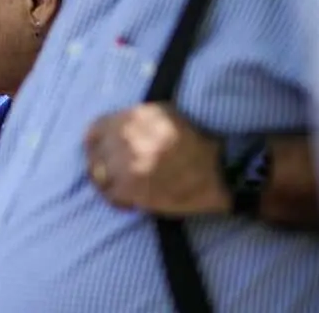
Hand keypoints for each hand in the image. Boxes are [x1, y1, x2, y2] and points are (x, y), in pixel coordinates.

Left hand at [85, 103, 230, 215]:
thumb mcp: (166, 115)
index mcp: (136, 117)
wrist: (223, 171)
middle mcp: (129, 137)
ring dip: (108, 185)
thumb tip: (109, 132)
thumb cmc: (197, 143)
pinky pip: (113, 196)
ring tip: (123, 190)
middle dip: (101, 167)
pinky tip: (131, 203)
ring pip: (99, 177)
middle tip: (113, 177)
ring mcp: (130, 163)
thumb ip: (136, 120)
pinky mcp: (135, 188)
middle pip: (95, 156)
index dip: (94, 145)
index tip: (99, 154)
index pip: (95, 130)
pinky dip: (119, 201)